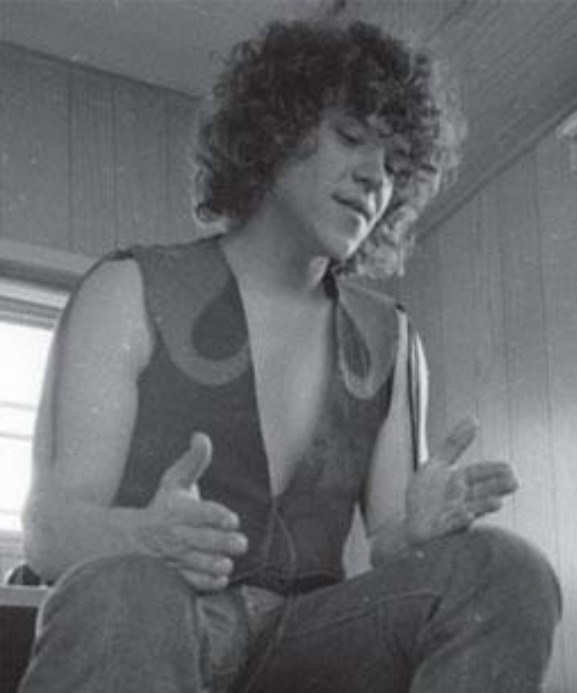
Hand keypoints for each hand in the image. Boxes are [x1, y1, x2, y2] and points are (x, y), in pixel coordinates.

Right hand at [135, 433, 247, 591]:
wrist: (132, 539)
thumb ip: (194, 461)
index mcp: (178, 510)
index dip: (217, 516)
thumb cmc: (163, 506)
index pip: (199, 513)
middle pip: (202, 541)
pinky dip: (208, 581)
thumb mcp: (175, 481)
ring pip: (198, 564)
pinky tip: (220, 576)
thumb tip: (202, 436)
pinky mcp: (176, 575)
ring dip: (217, 564)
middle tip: (241, 543)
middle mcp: (176, 534)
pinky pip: (192, 582)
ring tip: (228, 561)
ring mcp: (175, 557)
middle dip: (224, 543)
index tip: (232, 520)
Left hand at [405, 418, 517, 543]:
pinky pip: (451, 526)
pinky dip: (459, 521)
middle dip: (496, 488)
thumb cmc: (428, 495)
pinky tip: (466, 515)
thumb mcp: (437, 464)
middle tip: (514, 483)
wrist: (412, 524)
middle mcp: (461, 499)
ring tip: (498, 502)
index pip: (478, 473)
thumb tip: (473, 419)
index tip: (509, 468)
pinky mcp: (442, 531)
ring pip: (472, 510)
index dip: (492, 470)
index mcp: (459, 482)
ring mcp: (453, 516)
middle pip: (481, 491)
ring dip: (484, 506)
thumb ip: (455, 444)